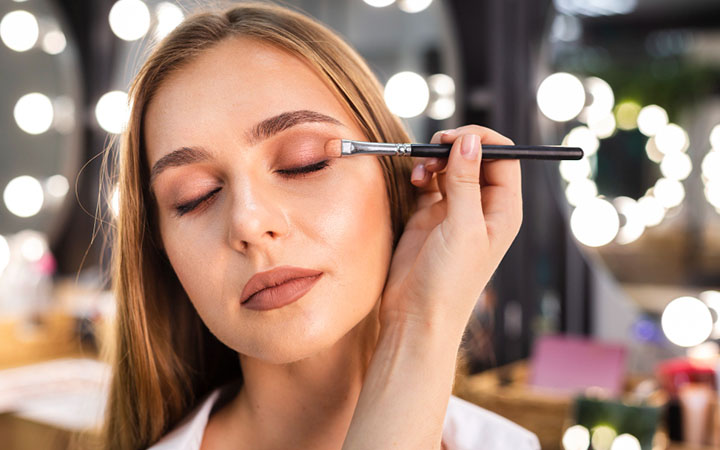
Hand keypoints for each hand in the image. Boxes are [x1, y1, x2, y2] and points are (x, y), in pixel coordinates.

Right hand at [379, 125, 522, 337]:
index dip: (482, 140)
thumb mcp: (462, 227)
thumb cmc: (449, 280)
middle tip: (433, 149)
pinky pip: (430, 182)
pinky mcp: (430, 216)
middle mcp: (482, 207)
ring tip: (420, 172)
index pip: (503, 157)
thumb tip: (469, 141)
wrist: (416, 315)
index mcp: (503, 210)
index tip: (454, 139)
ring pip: (451, 166)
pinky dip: (421, 174)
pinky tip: (414, 181)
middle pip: (476, 157)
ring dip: (435, 160)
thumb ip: (466, 181)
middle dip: (454, 147)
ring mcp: (455, 211)